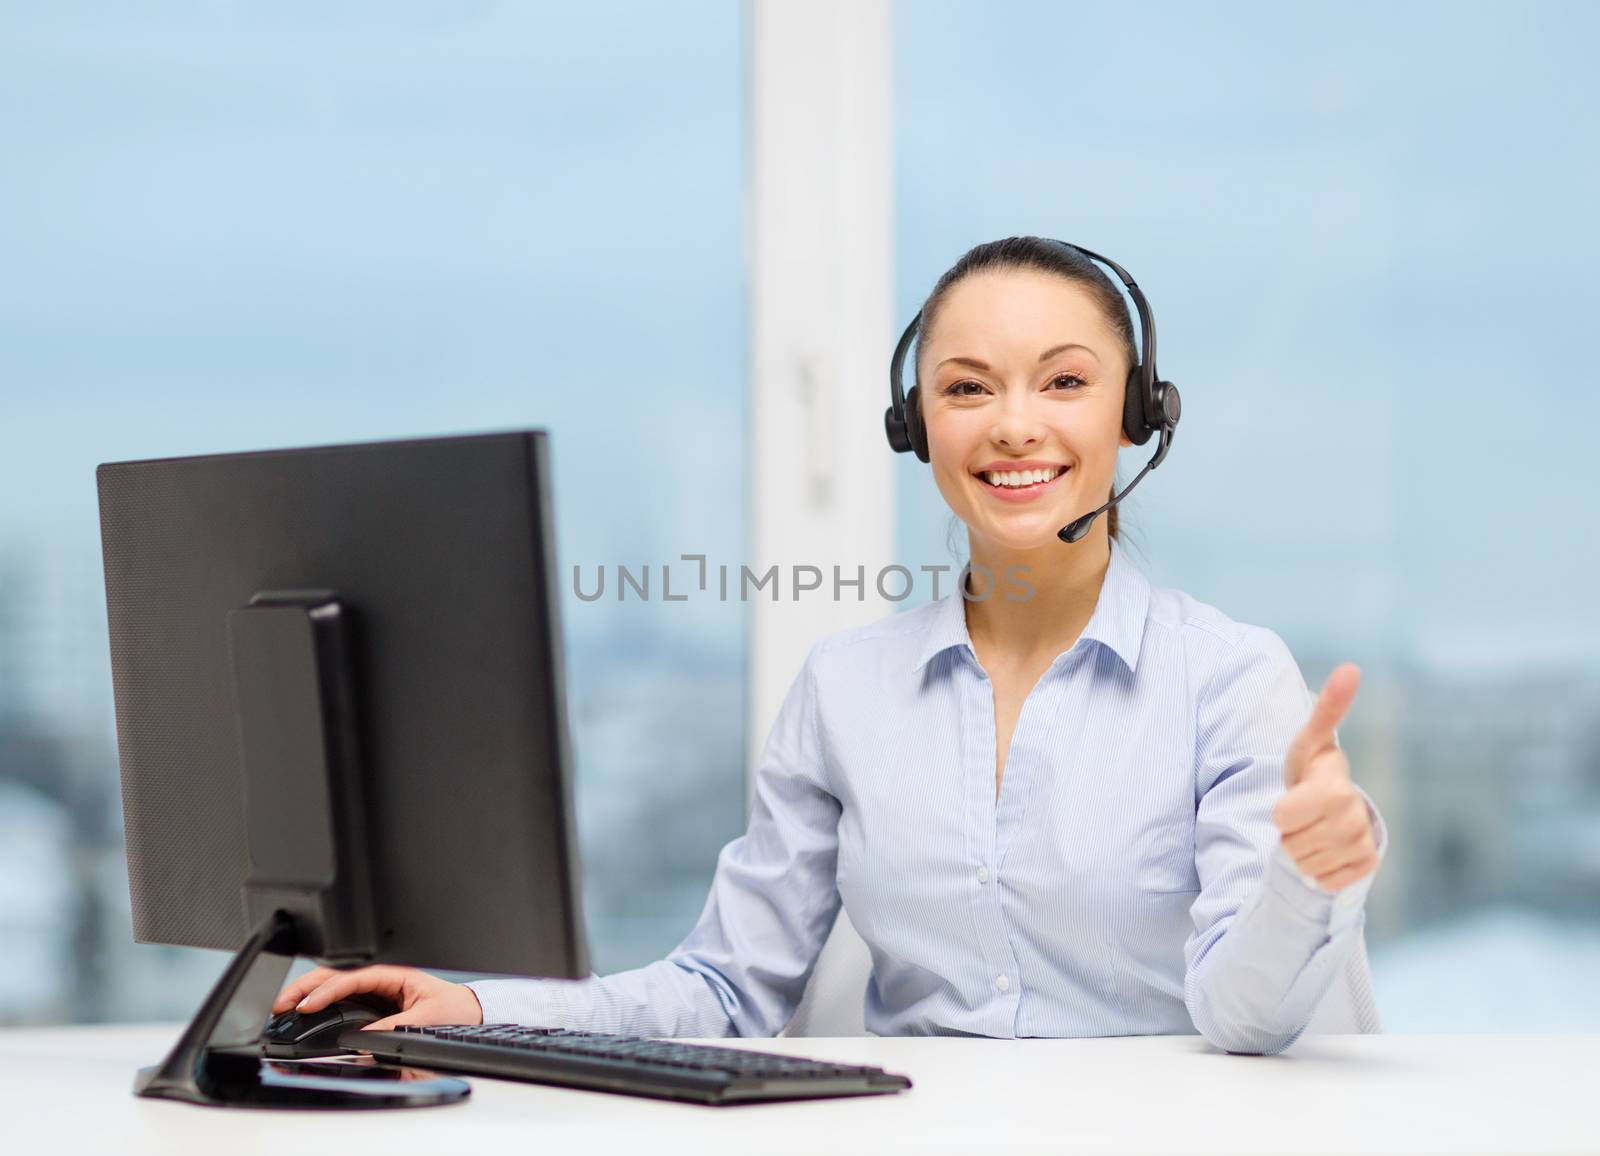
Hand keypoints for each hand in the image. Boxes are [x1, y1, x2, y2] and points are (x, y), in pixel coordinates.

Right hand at [271, 964, 484, 1033]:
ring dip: (306, 993)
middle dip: (305, 987)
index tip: (308, 1005)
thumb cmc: (453, 1008)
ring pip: (333, 986)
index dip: (327, 991)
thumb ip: (395, 1026)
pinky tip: (301, 1012)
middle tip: (282, 1004)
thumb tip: (365, 1037)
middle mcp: (379, 980)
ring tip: (283, 1008)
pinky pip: (340, 1000)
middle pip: (335, 976)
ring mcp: (373, 991)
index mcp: (393, 975)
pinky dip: (318, 1004)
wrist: (469, 1013)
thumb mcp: (426, 1017)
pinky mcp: (371, 1004)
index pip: (351, 978)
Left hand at [1272, 662, 1378, 891]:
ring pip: (1305, 865)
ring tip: (1312, 830)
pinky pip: (1325, 881)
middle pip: (1291, 844)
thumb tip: (1352, 667)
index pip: (1282, 816)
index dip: (1280, 811)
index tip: (1295, 795)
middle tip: (1301, 815)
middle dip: (1287, 833)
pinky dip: (1317, 871)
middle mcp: (1355, 818)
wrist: (1335, 807)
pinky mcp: (1367, 865)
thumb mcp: (1308, 741)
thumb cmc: (1313, 770)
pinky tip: (1326, 850)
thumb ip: (1327, 708)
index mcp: (1336, 788)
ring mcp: (1364, 843)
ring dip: (1300, 851)